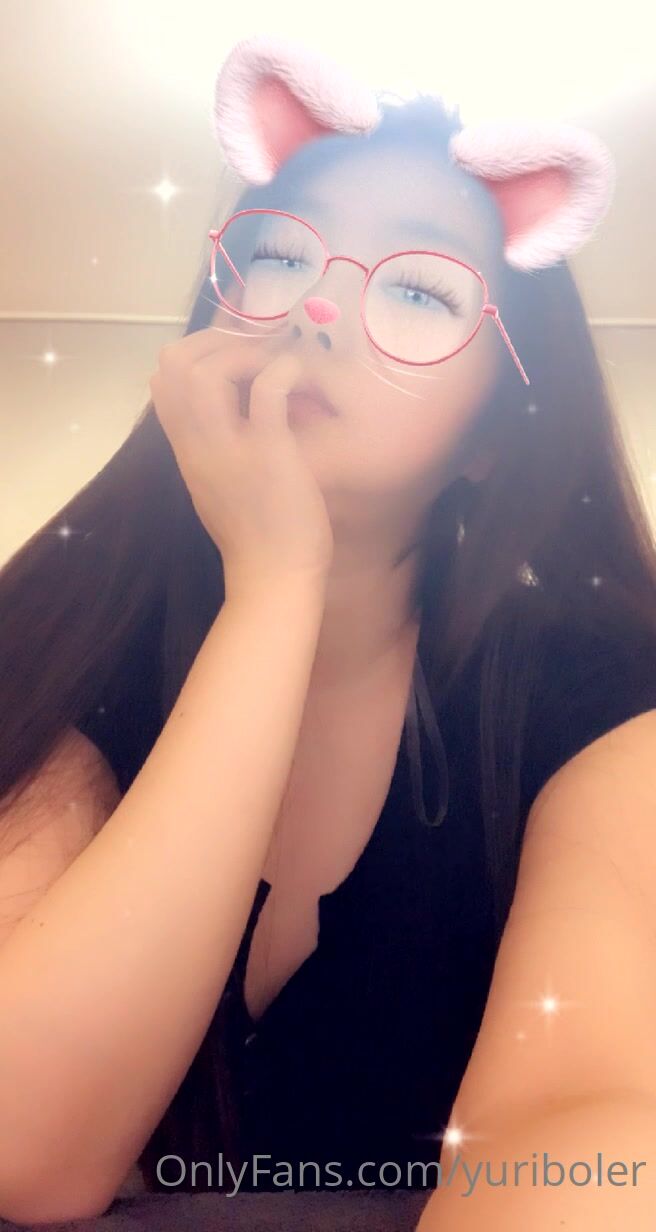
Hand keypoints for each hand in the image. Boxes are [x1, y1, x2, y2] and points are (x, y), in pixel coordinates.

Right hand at [149, 328, 334, 599]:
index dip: (193, 355)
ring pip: (203, 374)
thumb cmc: (256, 536)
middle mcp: (198, 446)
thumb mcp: (218, 488)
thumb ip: (213, 452)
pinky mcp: (268, 453)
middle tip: (250, 349)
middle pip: (171, 368)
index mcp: (188, 451)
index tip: (231, 358)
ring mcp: (229, 449)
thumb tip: (225, 418)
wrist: (273, 578)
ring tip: (269, 362)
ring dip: (240, 353)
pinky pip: (266, 392)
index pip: (162, 384)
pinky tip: (295, 375)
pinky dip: (281, 370)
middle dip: (210, 342)